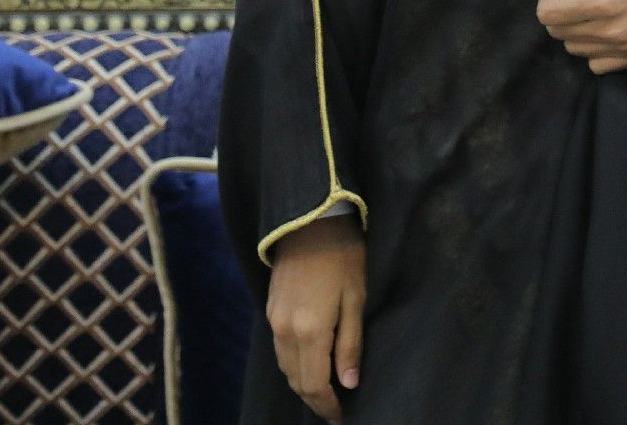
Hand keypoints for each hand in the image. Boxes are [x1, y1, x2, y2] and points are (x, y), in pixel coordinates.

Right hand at [267, 215, 364, 421]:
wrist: (309, 221)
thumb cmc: (343, 256)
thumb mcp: (356, 299)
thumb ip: (350, 344)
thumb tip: (348, 384)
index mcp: (310, 331)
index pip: (314, 384)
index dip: (327, 406)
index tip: (342, 417)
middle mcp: (285, 332)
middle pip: (296, 381)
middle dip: (315, 399)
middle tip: (335, 409)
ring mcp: (274, 321)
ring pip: (285, 367)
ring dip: (303, 383)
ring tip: (325, 391)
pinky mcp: (270, 310)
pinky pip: (280, 350)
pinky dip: (294, 364)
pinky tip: (310, 363)